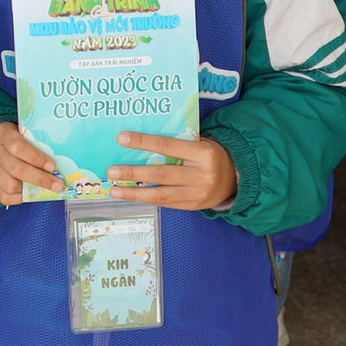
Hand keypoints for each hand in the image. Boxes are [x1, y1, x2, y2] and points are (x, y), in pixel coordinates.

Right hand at [0, 122, 63, 205]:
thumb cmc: (17, 139)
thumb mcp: (24, 134)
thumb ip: (37, 144)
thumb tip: (60, 163)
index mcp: (3, 133)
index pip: (18, 146)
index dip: (36, 158)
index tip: (52, 166)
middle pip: (17, 169)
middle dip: (40, 179)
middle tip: (57, 184)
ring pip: (10, 185)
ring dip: (31, 189)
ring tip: (45, 189)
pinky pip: (5, 197)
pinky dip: (20, 198)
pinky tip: (30, 193)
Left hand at [107, 132, 236, 210]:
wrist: (233, 179)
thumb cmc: (209, 155)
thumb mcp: (200, 143)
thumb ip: (177, 142)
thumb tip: (141, 139)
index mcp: (203, 153)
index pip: (168, 146)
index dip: (144, 142)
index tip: (122, 139)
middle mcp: (201, 175)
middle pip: (162, 174)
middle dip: (134, 173)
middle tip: (112, 172)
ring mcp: (197, 194)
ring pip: (162, 195)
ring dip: (135, 193)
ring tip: (116, 190)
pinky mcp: (193, 207)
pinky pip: (166, 203)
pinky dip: (148, 199)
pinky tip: (132, 196)